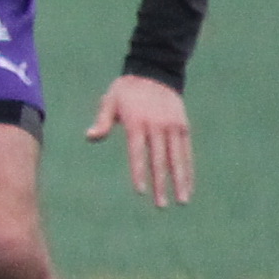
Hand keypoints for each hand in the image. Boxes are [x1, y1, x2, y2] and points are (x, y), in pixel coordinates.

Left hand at [86, 74, 193, 207]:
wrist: (154, 72)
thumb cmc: (126, 91)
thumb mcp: (110, 101)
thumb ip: (102, 121)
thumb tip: (89, 137)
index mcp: (136, 123)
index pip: (138, 153)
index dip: (140, 173)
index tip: (141, 192)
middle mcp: (157, 127)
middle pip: (159, 160)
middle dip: (161, 185)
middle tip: (160, 206)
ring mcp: (172, 127)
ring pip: (177, 159)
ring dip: (180, 181)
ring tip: (182, 201)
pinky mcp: (183, 127)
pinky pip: (186, 152)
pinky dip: (188, 169)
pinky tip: (188, 185)